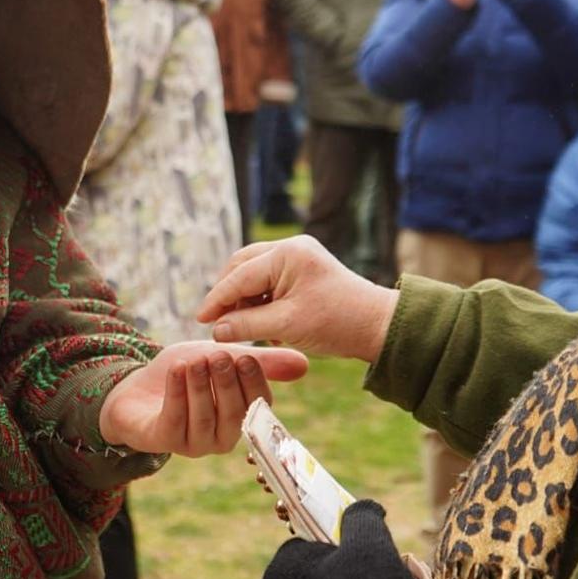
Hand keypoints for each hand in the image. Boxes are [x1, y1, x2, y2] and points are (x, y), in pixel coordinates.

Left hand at [98, 342, 308, 456]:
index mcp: (240, 418)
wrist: (139, 386)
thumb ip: (259, 362)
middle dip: (225, 384)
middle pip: (230, 413)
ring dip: (200, 387)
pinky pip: (173, 419)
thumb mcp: (223, 360)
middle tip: (219, 356)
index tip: (247, 358)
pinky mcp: (163, 441)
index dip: (253, 383)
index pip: (257, 406)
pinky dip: (177, 392)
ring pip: (202, 417)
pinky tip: (178, 369)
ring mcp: (192, 444)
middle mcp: (220, 437)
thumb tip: (305, 364)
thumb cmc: (188, 373)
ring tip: (197, 360)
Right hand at [198, 236, 397, 362]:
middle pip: (242, 267)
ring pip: (254, 274)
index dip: (217, 300)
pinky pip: (269, 280)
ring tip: (243, 327)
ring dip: (244, 299)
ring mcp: (298, 256)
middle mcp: (291, 247)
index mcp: (287, 254)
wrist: (378, 326)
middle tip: (217, 323)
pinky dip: (260, 300)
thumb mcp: (286, 325)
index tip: (199, 320)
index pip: (239, 276)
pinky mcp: (303, 269)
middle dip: (228, 295)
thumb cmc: (336, 323)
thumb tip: (215, 330)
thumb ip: (246, 325)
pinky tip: (261, 324)